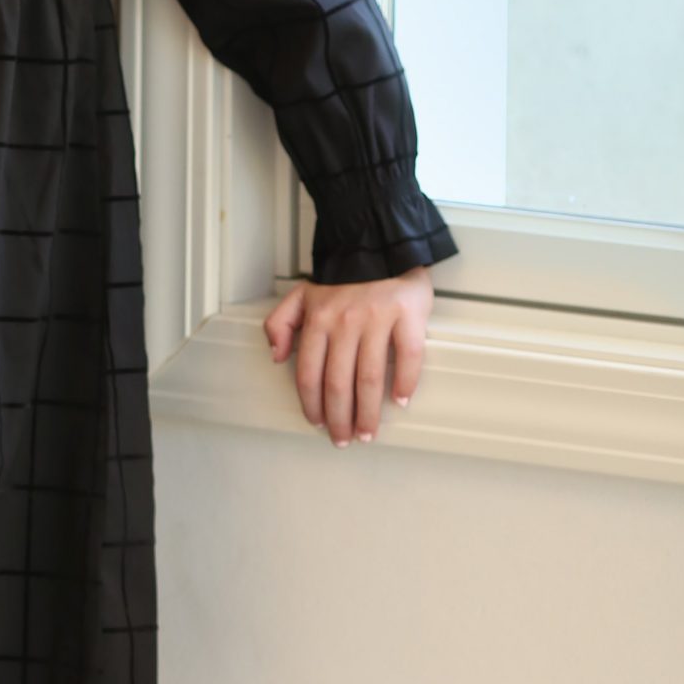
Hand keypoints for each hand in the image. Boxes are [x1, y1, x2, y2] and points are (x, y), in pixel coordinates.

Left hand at [261, 266, 433, 446]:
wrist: (379, 243)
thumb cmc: (341, 278)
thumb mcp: (300, 295)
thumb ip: (280, 323)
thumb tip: (276, 357)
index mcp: (318, 320)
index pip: (310, 374)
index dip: (311, 404)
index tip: (318, 423)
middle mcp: (344, 322)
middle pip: (338, 383)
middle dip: (339, 418)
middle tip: (344, 439)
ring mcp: (376, 319)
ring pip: (370, 377)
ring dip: (368, 411)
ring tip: (368, 432)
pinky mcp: (407, 314)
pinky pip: (407, 355)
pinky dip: (405, 381)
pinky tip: (401, 400)